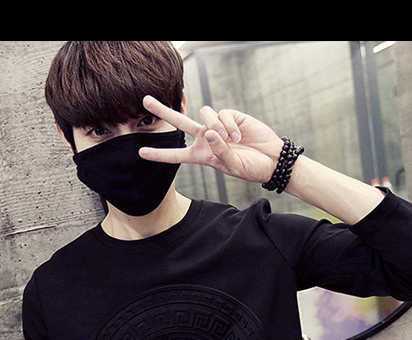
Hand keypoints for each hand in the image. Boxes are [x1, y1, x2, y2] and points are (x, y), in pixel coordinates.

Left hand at [139, 95, 284, 183]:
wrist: (270, 158)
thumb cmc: (251, 167)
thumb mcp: (233, 167)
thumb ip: (219, 152)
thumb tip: (209, 132)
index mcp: (201, 155)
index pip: (176, 155)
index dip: (159, 154)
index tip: (141, 152)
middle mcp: (205, 138)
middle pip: (179, 122)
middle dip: (163, 111)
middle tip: (145, 100)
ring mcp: (216, 125)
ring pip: (204, 115)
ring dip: (217, 127)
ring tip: (232, 140)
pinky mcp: (229, 115)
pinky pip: (221, 114)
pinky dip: (230, 126)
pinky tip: (239, 135)